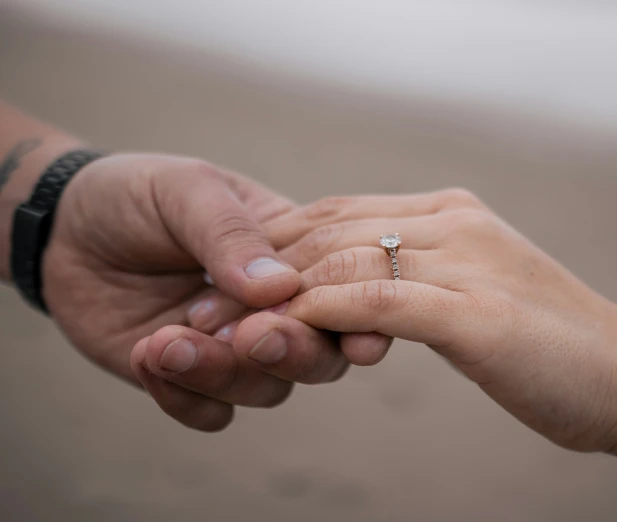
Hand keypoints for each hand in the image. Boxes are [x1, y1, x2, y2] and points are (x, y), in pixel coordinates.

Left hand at [42, 153, 388, 429]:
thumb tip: (280, 287)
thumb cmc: (139, 195)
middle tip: (249, 336)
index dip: (358, 321)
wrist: (66, 228)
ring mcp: (234, 350)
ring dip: (222, 373)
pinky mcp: (190, 379)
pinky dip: (182, 396)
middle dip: (292, 353)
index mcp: (294, 258)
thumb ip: (231, 235)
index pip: (344, 294)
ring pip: (265, 390)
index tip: (358, 340)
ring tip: (166, 340)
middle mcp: (274, 311)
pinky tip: (145, 355)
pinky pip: (210, 414)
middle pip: (320, 357)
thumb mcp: (188, 190)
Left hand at [231, 189, 616, 453]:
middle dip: (257, 264)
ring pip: (344, 260)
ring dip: (274, 291)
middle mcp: (452, 221)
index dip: (274, 240)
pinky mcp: (475, 311)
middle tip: (199, 295)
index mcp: (448, 211)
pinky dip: (320, 309)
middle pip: (328, 230)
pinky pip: (377, 298)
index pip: (337, 212)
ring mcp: (465, 260)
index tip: (226, 273)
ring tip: (220, 318)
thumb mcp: (475, 291)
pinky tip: (281, 324)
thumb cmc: (550, 342)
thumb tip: (354, 285)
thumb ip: (419, 275)